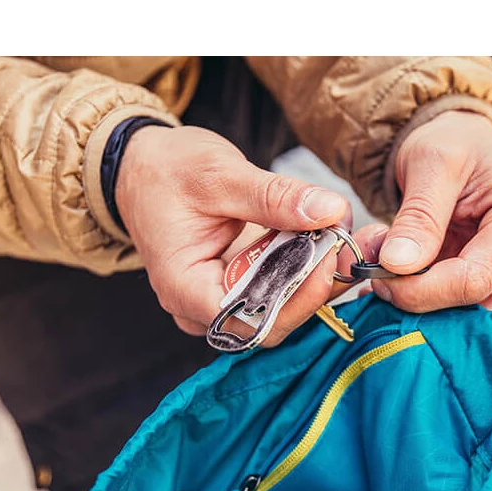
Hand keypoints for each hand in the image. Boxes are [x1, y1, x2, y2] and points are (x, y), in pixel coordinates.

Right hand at [115, 125, 350, 344]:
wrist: (145, 167)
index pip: (246, 320)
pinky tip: (329, 241)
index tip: (325, 261)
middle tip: (346, 244)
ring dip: (318, 278)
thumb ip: (274, 197)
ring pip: (283, 310)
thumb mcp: (219, 174)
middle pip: (271, 322)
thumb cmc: (167, 171)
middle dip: (313, 288)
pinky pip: (282, 291)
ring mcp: (224, 302)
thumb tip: (330, 211)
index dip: (292, 301)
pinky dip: (308, 269)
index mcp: (184, 288)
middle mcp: (202, 308)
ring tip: (343, 238)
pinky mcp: (244, 288)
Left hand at [368, 110, 491, 310]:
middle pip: (479, 309)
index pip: (478, 279)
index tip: (381, 279)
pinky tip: (408, 278)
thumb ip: (418, 215)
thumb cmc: (455, 146)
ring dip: (424, 304)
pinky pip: (465, 314)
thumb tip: (398, 264)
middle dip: (424, 302)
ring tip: (393, 270)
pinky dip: (430, 303)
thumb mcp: (431, 162)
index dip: (424, 291)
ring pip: (471, 319)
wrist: (464, 147)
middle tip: (380, 278)